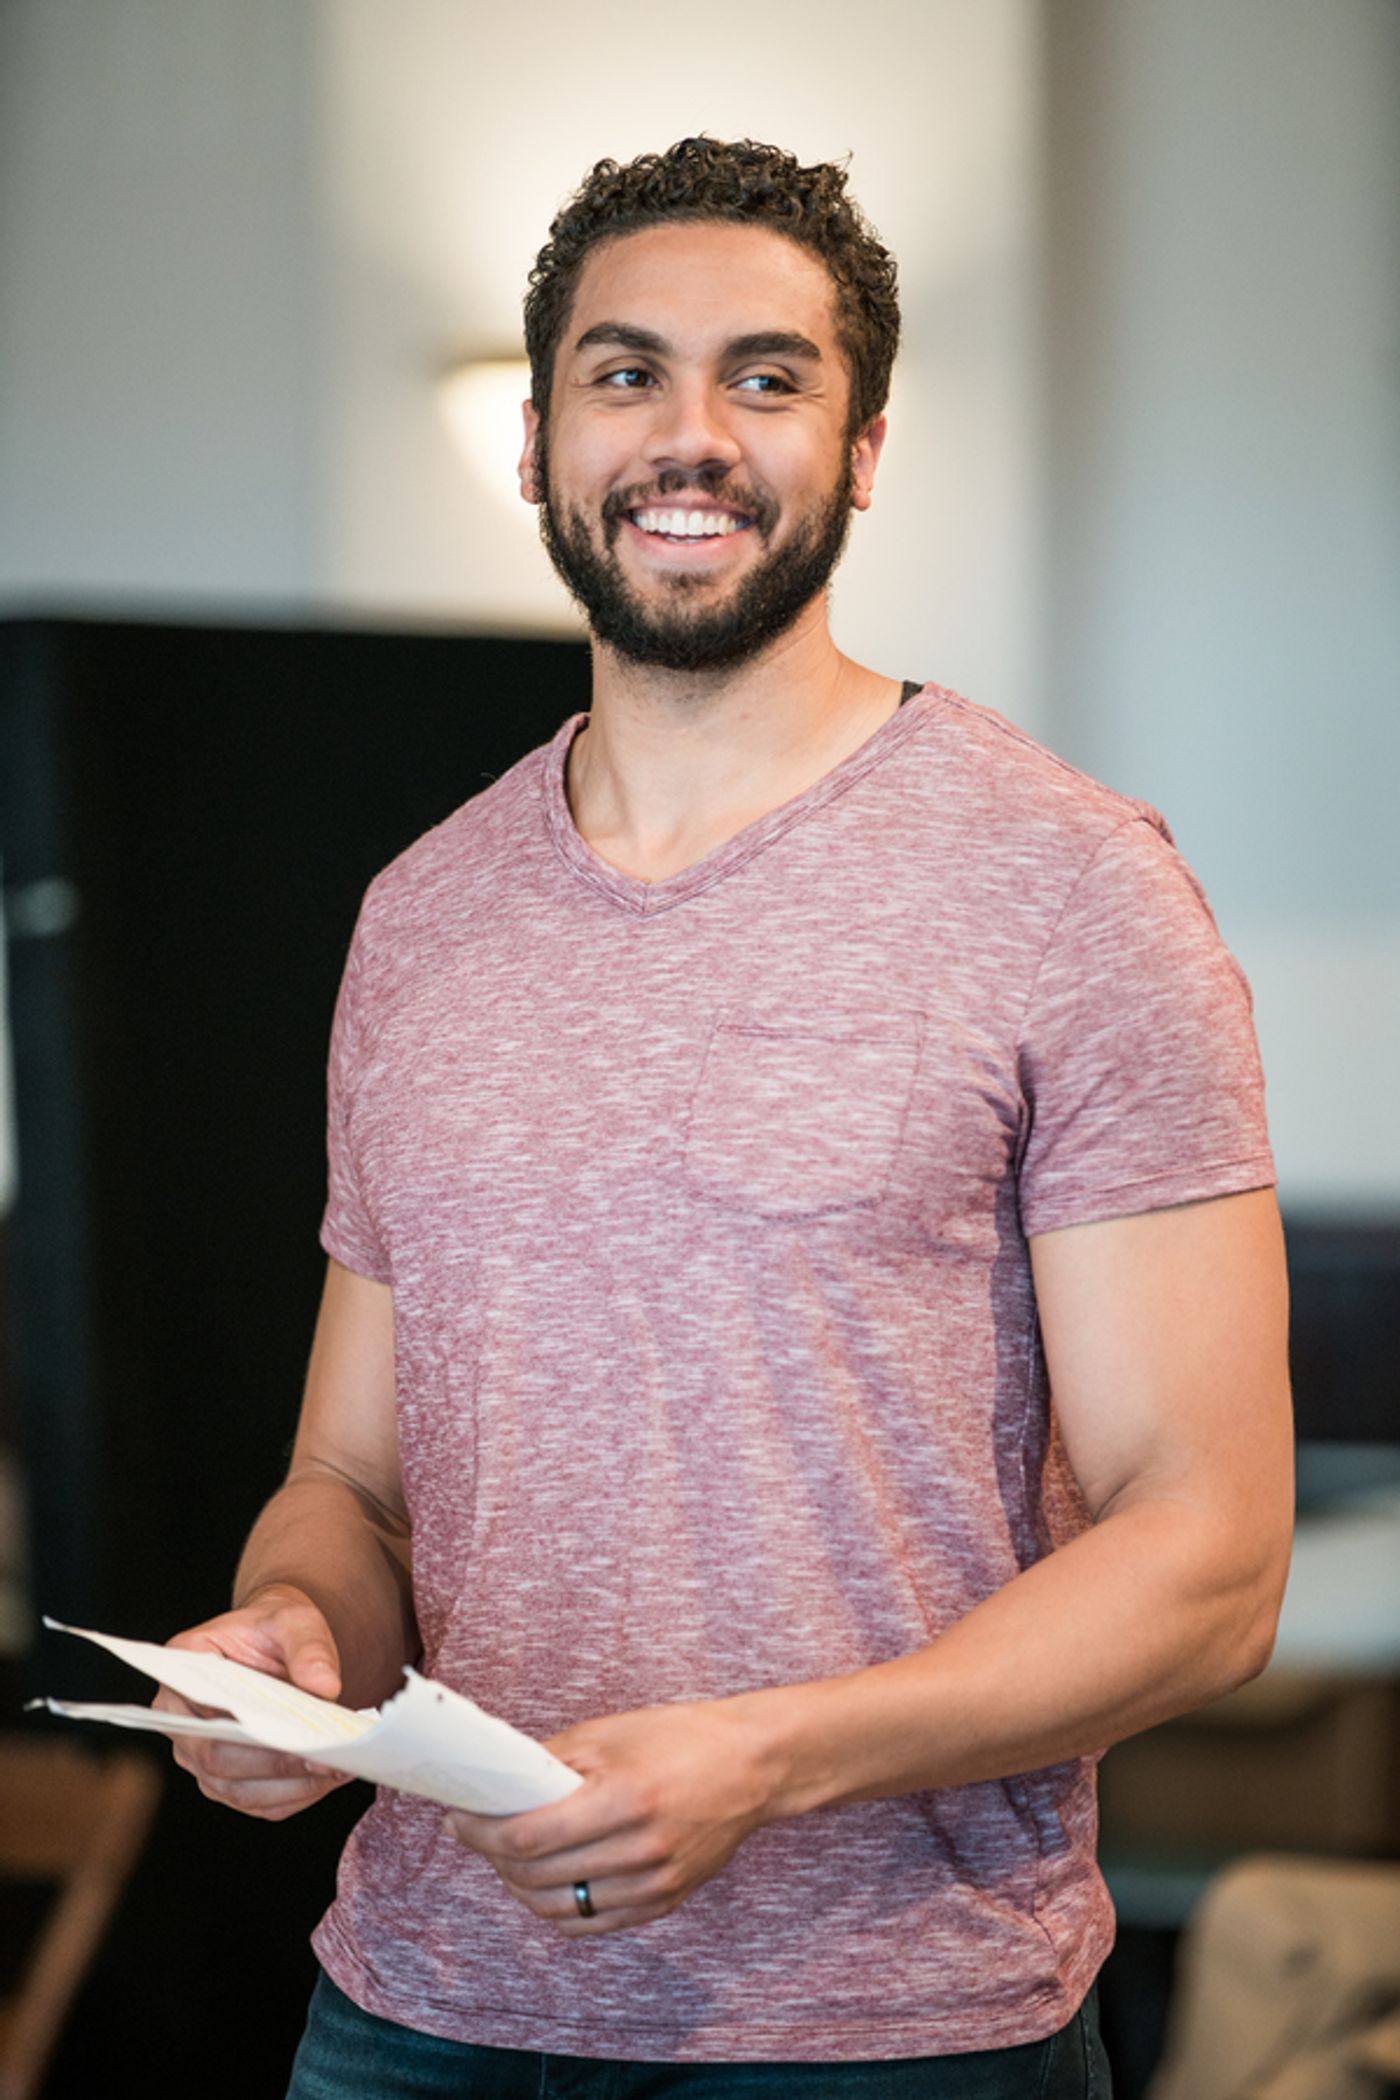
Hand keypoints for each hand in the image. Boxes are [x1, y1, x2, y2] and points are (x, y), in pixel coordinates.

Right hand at [156, 1584, 352, 1821]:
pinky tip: (327, 1778)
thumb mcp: (294, 1619)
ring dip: (291, 1787)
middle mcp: (180, 1720)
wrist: (277, 1642)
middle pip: (218, 1760)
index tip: (294, 1736)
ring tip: (338, 1769)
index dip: (246, 1731)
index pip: (203, 1712)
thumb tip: (325, 1687)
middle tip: (328, 1760)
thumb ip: (308, 1646)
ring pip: (239, 1791)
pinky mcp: (226, 1779)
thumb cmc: (275, 1627)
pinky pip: (258, 1802)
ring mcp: (200, 1756)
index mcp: (181, 1672)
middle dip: (276, 1765)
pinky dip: (295, 1795)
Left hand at [444, 1695, 781, 1935]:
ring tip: (509, 1860)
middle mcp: (640, 1850)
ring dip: (521, 1888)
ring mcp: (655, 1883)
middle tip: (477, 1834)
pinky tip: (547, 1883)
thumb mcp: (609, 1733)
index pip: (528, 1837)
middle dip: (494, 1858)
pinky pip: (593, 1924)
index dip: (481, 1833)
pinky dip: (559, 1909)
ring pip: (560, 1909)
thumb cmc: (679, 1738)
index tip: (459, 1819)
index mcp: (623, 1799)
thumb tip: (497, 1786)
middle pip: (537, 1877)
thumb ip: (551, 1762)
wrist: (751, 1766)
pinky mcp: (665, 1902)